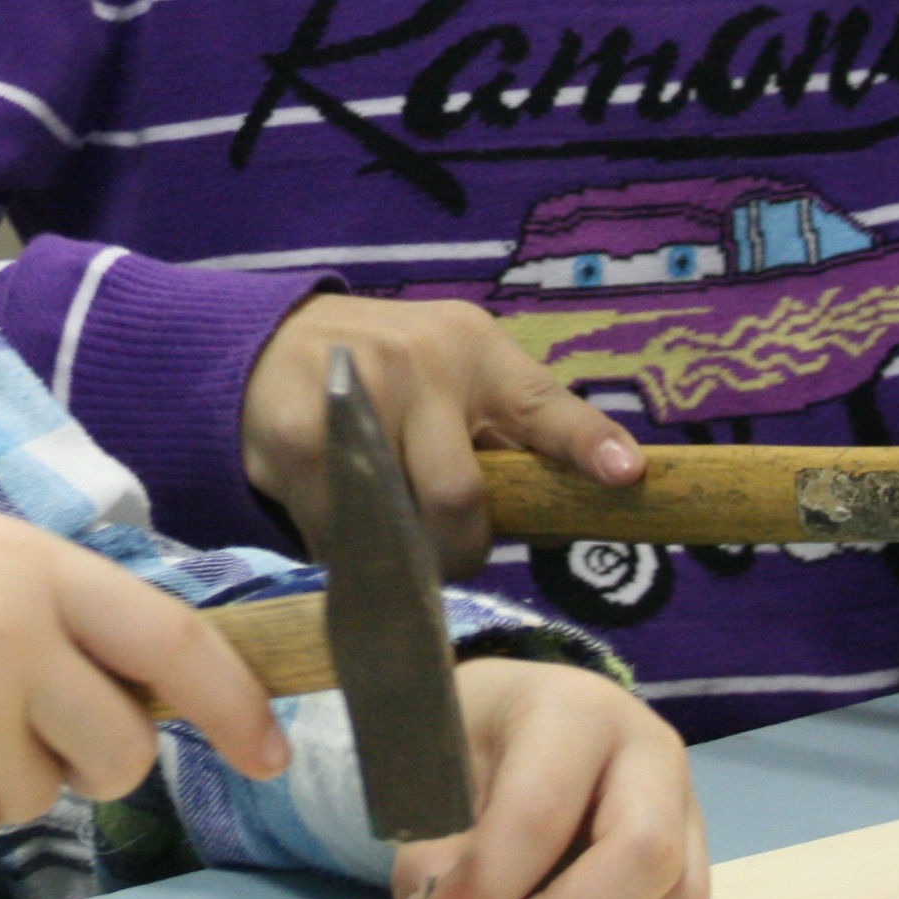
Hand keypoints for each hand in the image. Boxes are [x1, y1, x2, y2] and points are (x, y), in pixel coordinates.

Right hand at [0, 501, 289, 851]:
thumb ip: (53, 604)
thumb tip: (145, 683)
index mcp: (27, 567)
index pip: (171, 641)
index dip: (236, 704)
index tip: (270, 750)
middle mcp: (11, 646)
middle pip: (124, 749)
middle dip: (100, 756)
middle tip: (29, 724)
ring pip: (49, 796)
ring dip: (6, 772)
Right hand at [241, 293, 640, 575]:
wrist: (273, 345)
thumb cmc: (395, 374)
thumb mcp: (462, 377)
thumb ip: (517, 433)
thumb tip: (596, 498)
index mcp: (477, 352)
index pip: (543, 404)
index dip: (585, 443)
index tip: (625, 473)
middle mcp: (418, 363)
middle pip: (458, 498)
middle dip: (458, 549)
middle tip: (447, 552)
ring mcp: (353, 396)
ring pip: (393, 528)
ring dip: (395, 553)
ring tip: (386, 526)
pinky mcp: (297, 436)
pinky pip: (335, 535)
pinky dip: (341, 547)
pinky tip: (335, 507)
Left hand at [388, 658, 704, 898]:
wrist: (513, 721)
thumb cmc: (468, 739)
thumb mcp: (430, 772)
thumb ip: (433, 854)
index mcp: (575, 710)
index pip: (542, 810)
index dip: (486, 891)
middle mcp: (651, 753)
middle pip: (645, 856)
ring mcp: (686, 810)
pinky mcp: (692, 863)